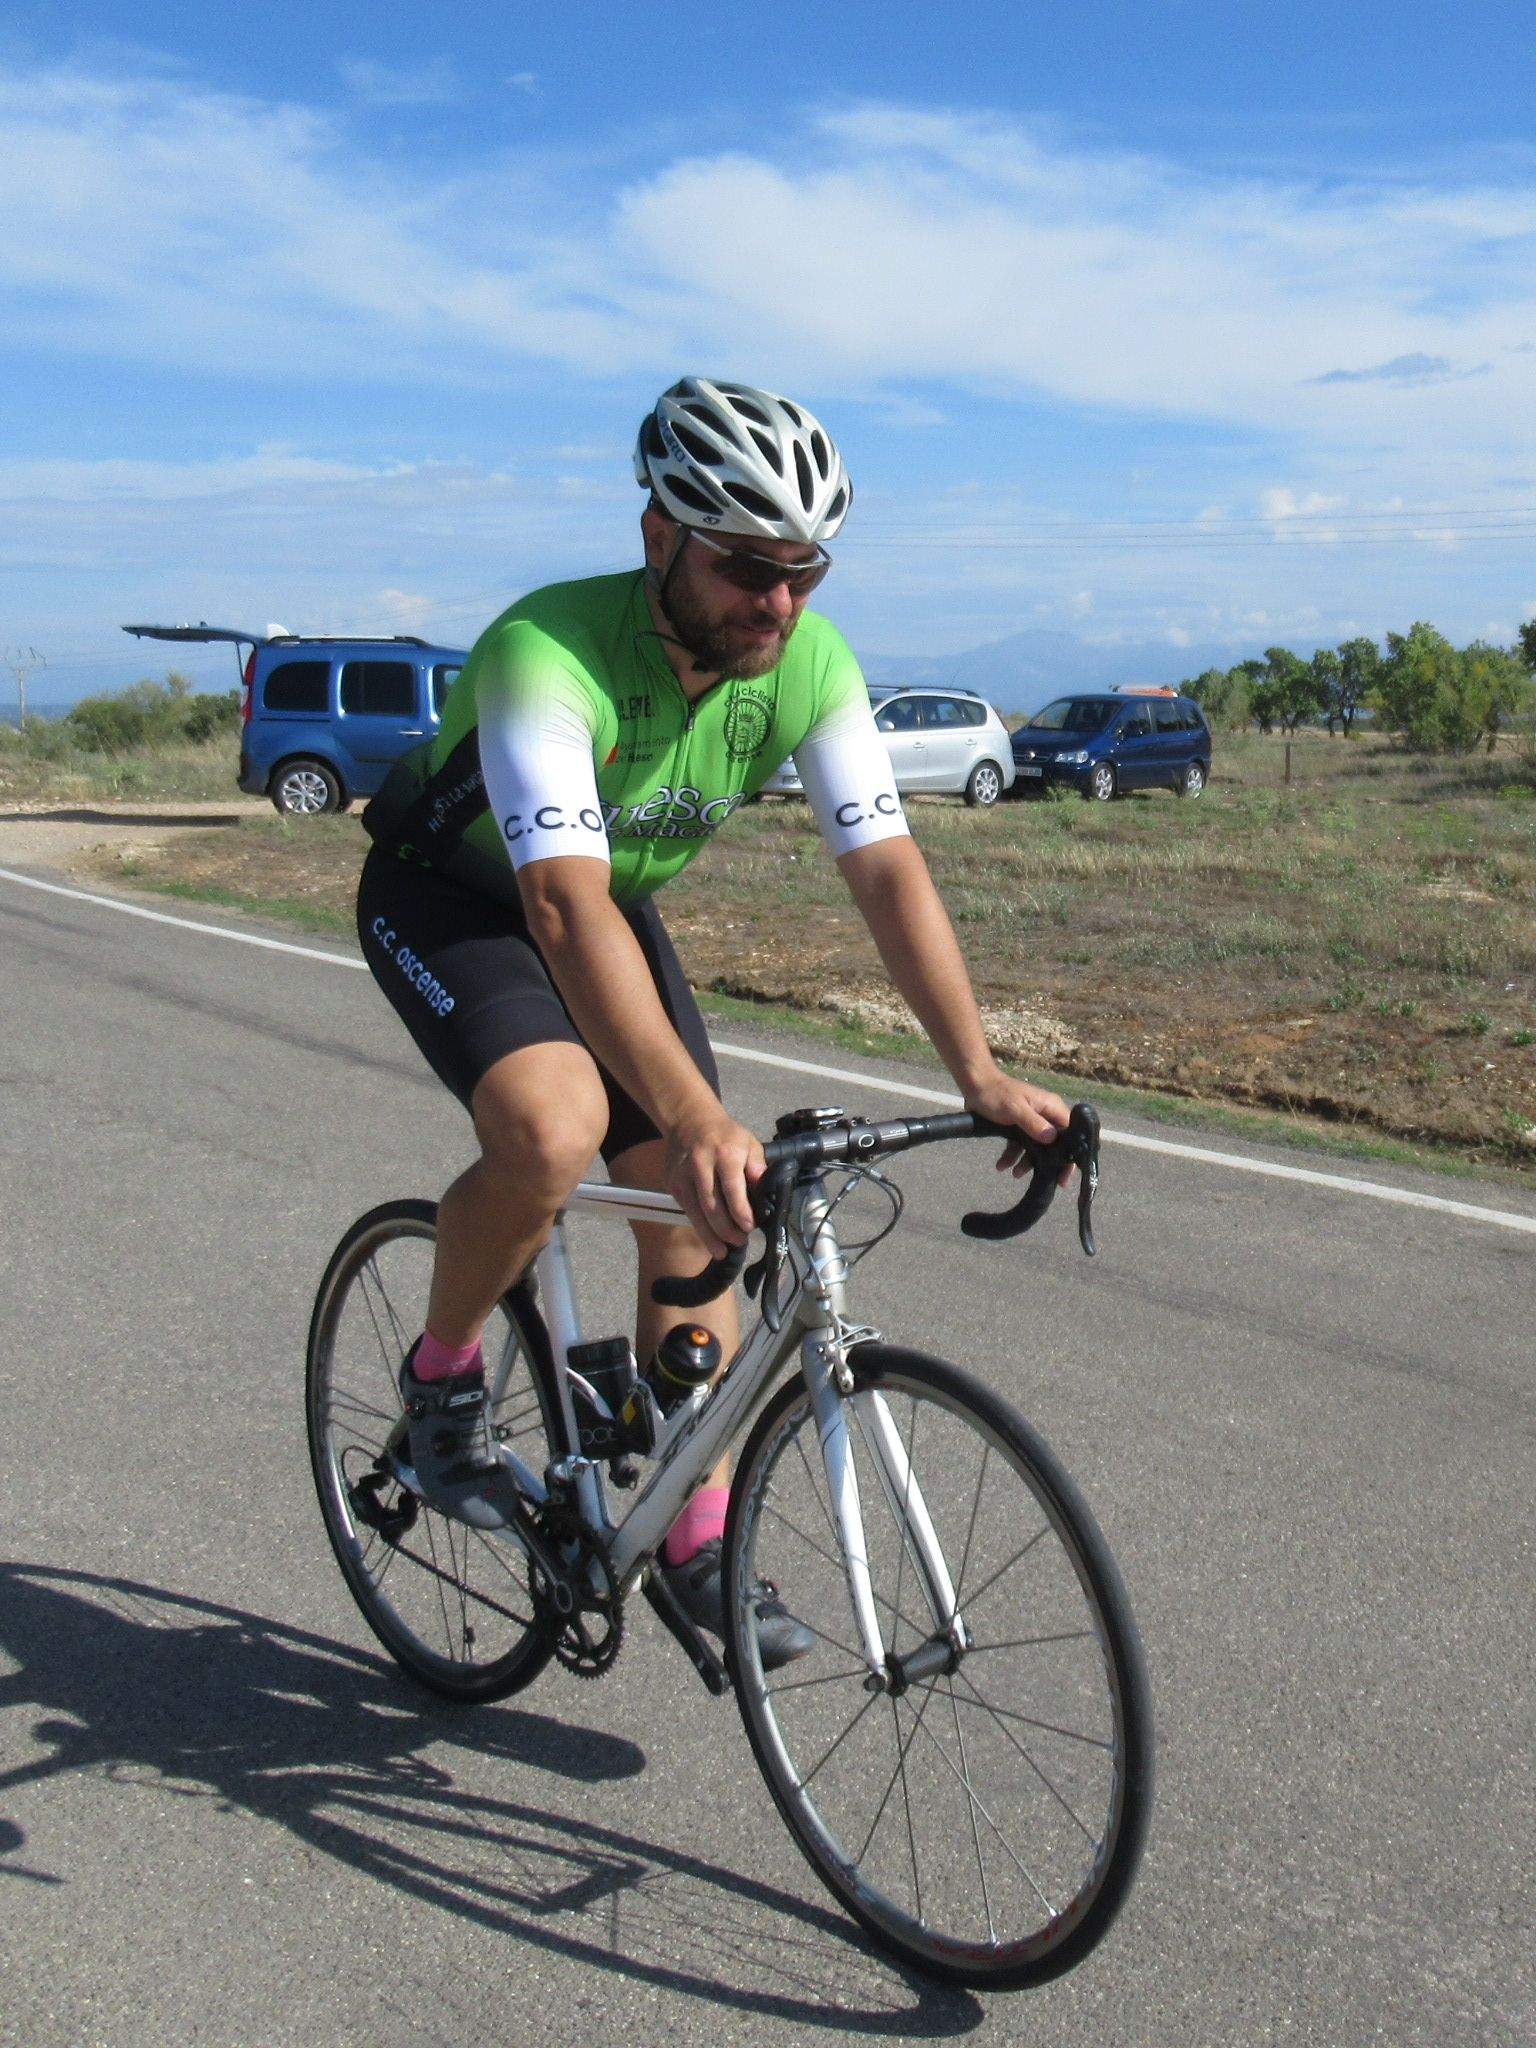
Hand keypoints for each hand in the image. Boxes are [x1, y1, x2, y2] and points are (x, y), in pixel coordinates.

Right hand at [664, 1104, 766, 1257]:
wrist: (689, 1120)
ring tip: (722, 1251)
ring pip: (695, 1212)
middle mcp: (700, 1164)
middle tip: (739, 1241)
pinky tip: (710, 1237)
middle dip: (725, 1229)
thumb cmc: (725, 1135)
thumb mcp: (749, 1143)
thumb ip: (758, 1168)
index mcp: (725, 1153)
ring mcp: (682, 1175)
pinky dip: (698, 1225)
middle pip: (711, 1204)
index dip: (740, 1211)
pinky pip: (687, 1209)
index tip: (749, 1227)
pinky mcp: (672, 1183)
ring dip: (709, 1235)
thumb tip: (766, 1193)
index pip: (732, 1187)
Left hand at [964, 1070, 1074, 1186]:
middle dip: (1048, 1163)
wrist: (975, 1086)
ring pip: (1036, 1147)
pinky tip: (1002, 1166)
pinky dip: (1013, 1156)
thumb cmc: (997, 1095)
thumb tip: (1052, 1139)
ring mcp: (1032, 1122)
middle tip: (1046, 1182)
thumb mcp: (1015, 1109)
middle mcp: (1045, 1115)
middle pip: (1055, 1144)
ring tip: (1015, 1174)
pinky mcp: (1018, 1127)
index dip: (1070, 1154)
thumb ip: (1033, 1123)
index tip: (1064, 1174)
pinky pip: (1020, 1145)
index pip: (1070, 1132)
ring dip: (1026, 1162)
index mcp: (1051, 1107)